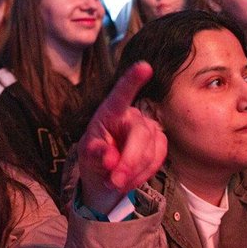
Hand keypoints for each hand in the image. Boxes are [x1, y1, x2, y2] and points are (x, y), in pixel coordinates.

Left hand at [77, 62, 165, 213]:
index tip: (144, 66)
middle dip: (129, 161)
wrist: (106, 178)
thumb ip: (95, 155)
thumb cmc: (94, 160)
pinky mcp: (159, 141)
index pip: (120, 95)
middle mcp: (131, 115)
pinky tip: (130, 178)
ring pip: (150, 150)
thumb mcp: (87, 159)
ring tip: (116, 181)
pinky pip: (158, 158)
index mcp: (109, 113)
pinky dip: (143, 173)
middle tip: (114, 181)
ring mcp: (148, 127)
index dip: (132, 80)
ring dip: (134, 172)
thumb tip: (108, 156)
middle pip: (140, 134)